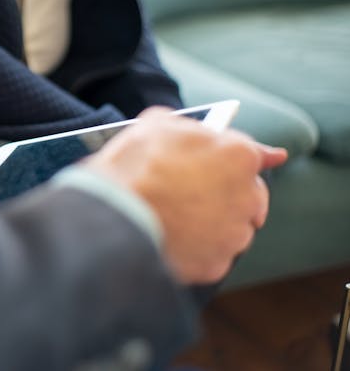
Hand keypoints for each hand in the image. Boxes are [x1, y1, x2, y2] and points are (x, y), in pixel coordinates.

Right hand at [83, 107, 287, 283]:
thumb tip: (189, 131)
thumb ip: (185, 127)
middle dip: (230, 192)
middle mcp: (246, 196)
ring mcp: (233, 234)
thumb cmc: (133, 167)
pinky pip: (213, 255)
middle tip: (198, 192)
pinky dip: (198, 250)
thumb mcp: (155, 125)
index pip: (256, 153)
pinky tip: (172, 239)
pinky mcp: (216, 264)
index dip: (258, 153)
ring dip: (214, 223)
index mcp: (237, 155)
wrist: (114, 215)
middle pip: (251, 195)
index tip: (276, 157)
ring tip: (175, 218)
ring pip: (232, 228)